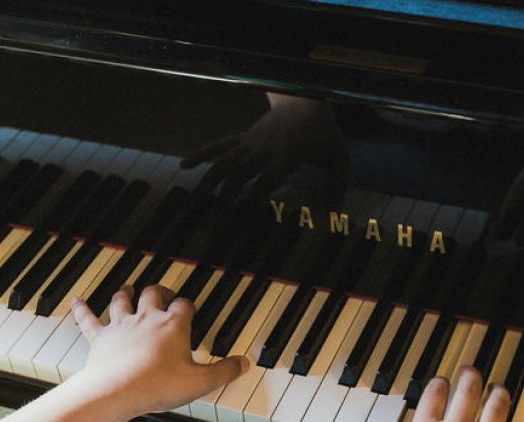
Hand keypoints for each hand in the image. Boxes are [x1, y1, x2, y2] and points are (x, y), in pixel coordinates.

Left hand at [69, 285, 247, 413]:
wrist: (118, 391)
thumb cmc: (158, 385)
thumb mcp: (201, 382)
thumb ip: (224, 371)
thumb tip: (243, 363)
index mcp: (173, 326)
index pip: (184, 306)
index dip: (188, 306)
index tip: (190, 309)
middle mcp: (147, 319)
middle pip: (154, 294)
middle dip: (160, 291)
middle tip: (164, 293)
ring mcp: (121, 326)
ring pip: (122, 300)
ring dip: (125, 293)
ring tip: (127, 288)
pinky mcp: (100, 338)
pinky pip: (89, 319)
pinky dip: (82, 309)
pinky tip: (77, 301)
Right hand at [182, 95, 348, 206]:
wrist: (306, 98)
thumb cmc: (324, 133)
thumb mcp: (338, 158)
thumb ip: (337, 185)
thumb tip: (333, 212)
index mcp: (288, 154)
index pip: (267, 178)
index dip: (255, 197)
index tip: (245, 218)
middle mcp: (265, 148)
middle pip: (241, 172)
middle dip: (227, 195)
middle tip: (217, 220)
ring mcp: (251, 141)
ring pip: (225, 160)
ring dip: (209, 180)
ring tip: (195, 200)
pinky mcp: (244, 137)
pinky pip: (219, 145)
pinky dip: (201, 153)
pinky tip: (184, 165)